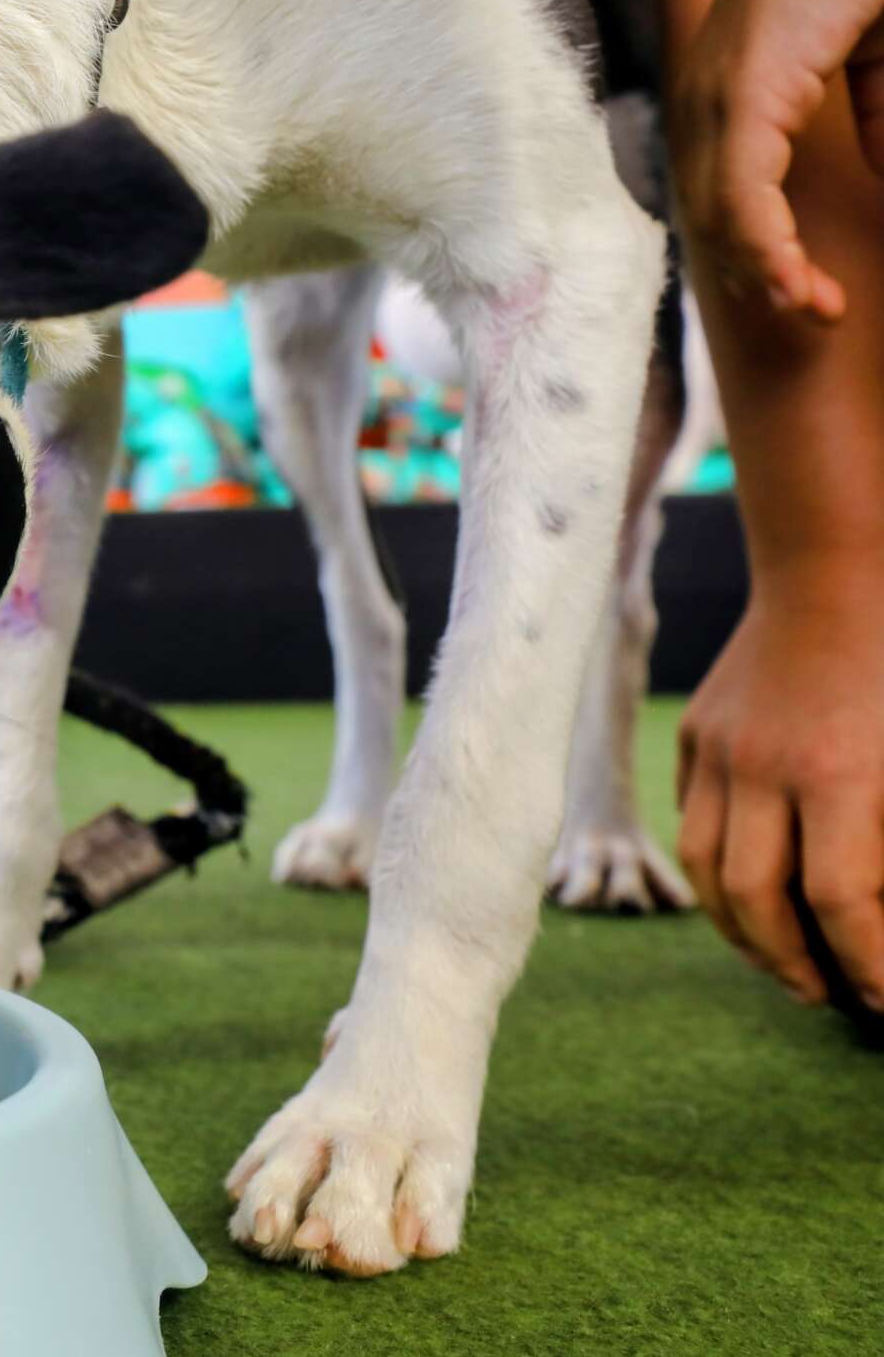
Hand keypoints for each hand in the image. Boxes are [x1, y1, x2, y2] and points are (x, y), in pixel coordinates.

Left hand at [672, 0, 883, 326]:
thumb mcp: (878, 61)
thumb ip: (881, 116)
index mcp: (729, 93)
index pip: (723, 195)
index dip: (760, 252)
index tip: (809, 296)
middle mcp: (706, 100)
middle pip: (714, 217)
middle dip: (760, 278)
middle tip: (817, 317)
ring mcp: (716, 97)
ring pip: (723, 217)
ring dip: (770, 275)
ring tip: (818, 311)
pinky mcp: (742, 91)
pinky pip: (742, 193)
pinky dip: (768, 248)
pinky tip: (795, 285)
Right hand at [676, 574, 883, 1011]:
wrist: (838, 562)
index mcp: (839, 772)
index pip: (841, 902)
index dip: (869, 965)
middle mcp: (765, 768)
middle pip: (758, 899)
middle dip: (797, 963)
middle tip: (835, 998)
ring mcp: (720, 750)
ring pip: (706, 869)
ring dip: (743, 932)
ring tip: (783, 965)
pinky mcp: (699, 733)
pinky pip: (694, 821)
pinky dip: (716, 872)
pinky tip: (751, 894)